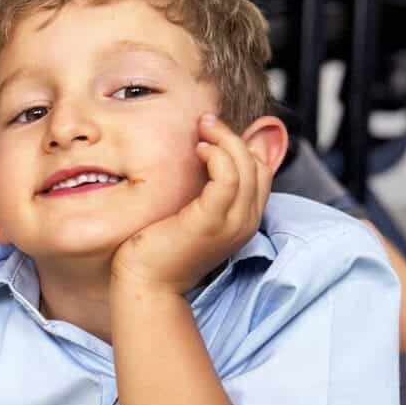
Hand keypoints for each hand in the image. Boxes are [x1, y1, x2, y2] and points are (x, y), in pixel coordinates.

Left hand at [111, 114, 271, 294]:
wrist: (145, 284)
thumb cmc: (158, 249)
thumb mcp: (188, 214)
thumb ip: (200, 191)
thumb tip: (197, 160)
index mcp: (242, 218)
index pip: (260, 171)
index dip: (241, 145)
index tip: (212, 131)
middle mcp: (245, 220)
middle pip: (257, 164)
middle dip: (234, 136)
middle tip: (207, 120)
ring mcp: (232, 222)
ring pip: (246, 166)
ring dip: (225, 139)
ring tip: (202, 128)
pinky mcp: (211, 222)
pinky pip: (228, 178)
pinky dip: (217, 157)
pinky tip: (198, 149)